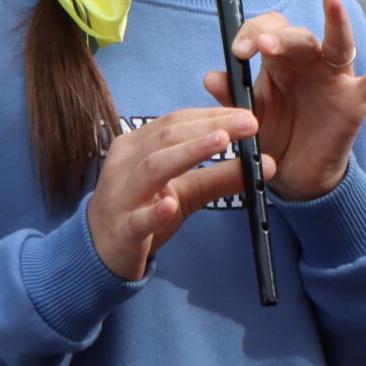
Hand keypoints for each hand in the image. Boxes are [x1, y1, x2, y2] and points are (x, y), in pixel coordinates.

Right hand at [86, 105, 259, 280]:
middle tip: (248, 123)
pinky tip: (171, 206)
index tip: (247, 115)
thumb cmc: (141, 210)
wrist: (99, 250)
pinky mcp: (122, 230)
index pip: (175, 122)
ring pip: (152, 169)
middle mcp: (125, 164)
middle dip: (209, 127)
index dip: (212, 115)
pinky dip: (154, 212)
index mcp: (136, 145)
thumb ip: (221, 176)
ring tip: (220, 143)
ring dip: (187, 154)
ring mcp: (120, 196)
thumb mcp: (185, 191)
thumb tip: (266, 164)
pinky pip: (137, 220)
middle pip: (167, 137)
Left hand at [208, 0, 365, 200]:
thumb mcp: (247, 116)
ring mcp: (335, 78)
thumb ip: (231, 96)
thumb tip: (211, 76)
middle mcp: (308, 62)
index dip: (252, 35)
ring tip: (329, 0)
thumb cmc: (272, 134)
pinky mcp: (356, 100)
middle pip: (300, 36)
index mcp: (279, 60)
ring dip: (334, 22)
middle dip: (281, 36)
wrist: (293, 174)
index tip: (238, 52)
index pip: (268, 31)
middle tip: (261, 45)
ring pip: (338, 43)